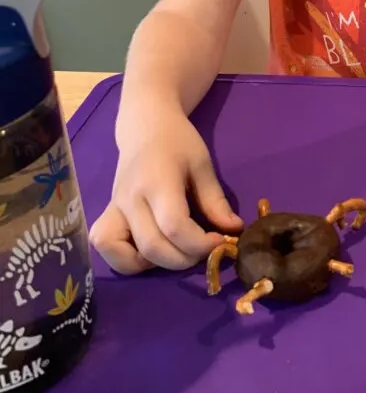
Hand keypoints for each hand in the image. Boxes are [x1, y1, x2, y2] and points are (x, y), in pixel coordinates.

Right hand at [89, 110, 242, 274]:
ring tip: (175, 251)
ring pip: (123, 256)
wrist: (144, 128)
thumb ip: (215, 200)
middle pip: (152, 247)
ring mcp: (114, 209)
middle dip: (184, 259)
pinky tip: (150, 252)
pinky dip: (128, 261)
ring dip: (154, 265)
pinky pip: (107, 248)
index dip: (200, 243)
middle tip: (203, 249)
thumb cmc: (178, 142)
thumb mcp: (202, 165)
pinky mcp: (105, 216)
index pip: (174, 225)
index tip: (220, 241)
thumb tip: (233, 231)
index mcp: (157, 181)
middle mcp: (130, 199)